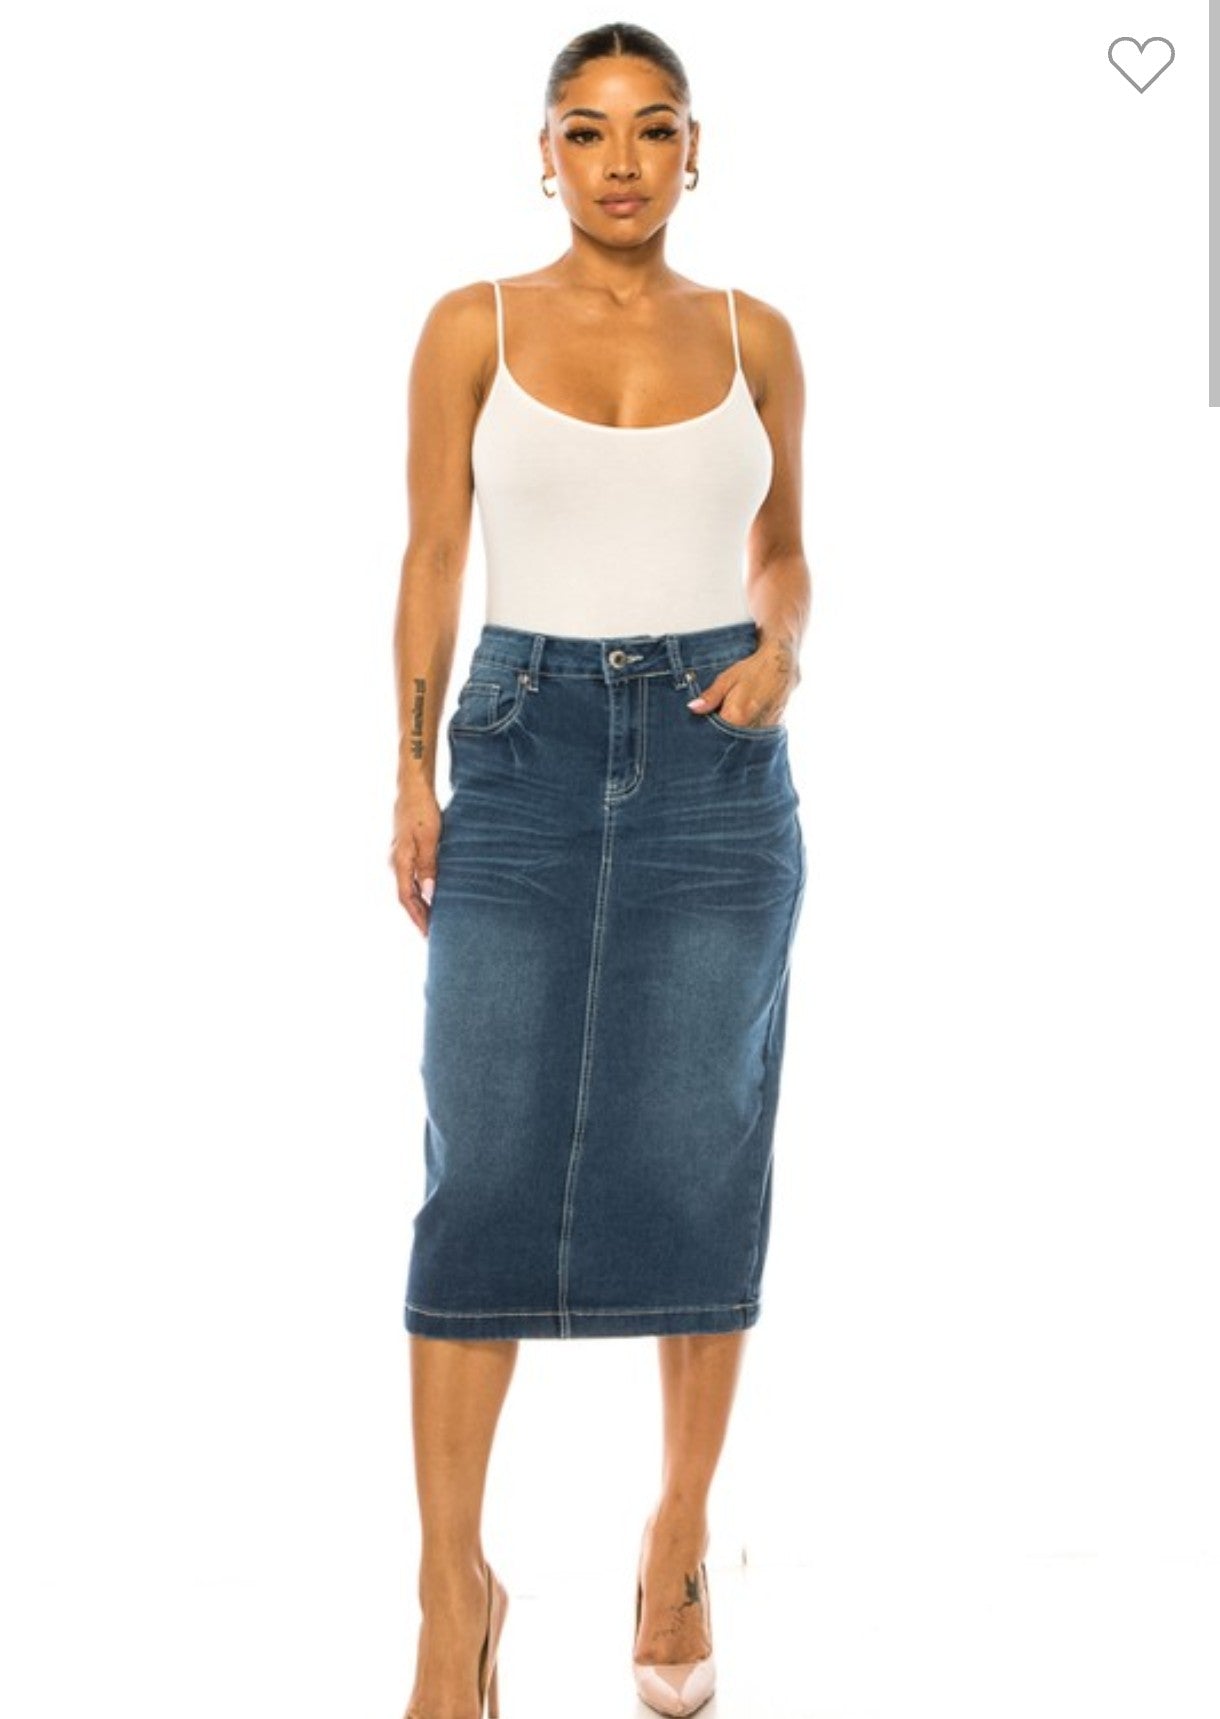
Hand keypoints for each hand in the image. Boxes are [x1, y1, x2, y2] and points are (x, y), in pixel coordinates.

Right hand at [389, 788, 441, 938]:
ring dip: (420, 905)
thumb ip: (428, 867)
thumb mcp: (429, 839)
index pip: (406, 899)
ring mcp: (399, 857)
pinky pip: (411, 878)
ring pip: (408, 888)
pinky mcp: (405, 851)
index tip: (428, 935)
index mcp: (399, 863)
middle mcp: (395, 863)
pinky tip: (431, 895)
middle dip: (419, 917)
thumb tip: (429, 894)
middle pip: (406, 897)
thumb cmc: (422, 811)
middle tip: (433, 935)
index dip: (417, 918)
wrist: (413, 789)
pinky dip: (421, 891)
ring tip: (434, 920)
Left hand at [686, 642, 799, 729]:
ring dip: (735, 735)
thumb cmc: (753, 670)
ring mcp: (764, 730)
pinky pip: (755, 737)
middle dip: (720, 736)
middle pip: (729, 741)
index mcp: (736, 717)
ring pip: (743, 740)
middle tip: (716, 723)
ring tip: (732, 721)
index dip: (707, 733)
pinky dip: (748, 733)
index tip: (702, 729)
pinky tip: (744, 722)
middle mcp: (751, 728)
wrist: (783, 666)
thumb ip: (710, 697)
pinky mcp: (772, 730)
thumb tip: (692, 708)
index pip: (715, 736)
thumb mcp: (727, 679)